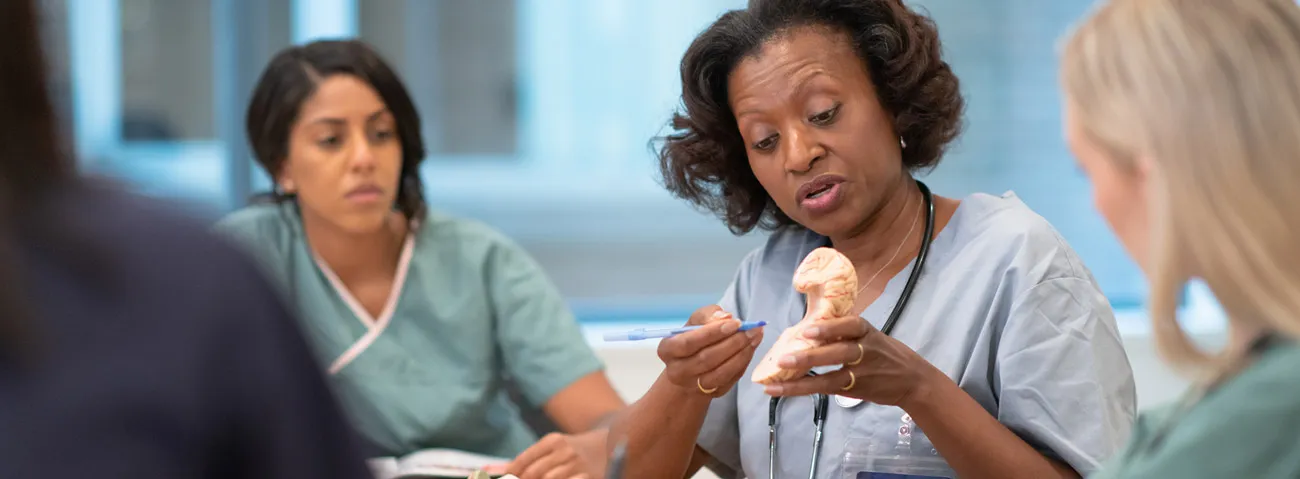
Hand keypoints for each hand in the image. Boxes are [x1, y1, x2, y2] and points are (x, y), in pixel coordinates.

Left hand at [492, 431, 602, 478]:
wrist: (609, 445)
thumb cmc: (573, 450)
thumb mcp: (554, 447)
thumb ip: (529, 459)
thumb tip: (495, 470)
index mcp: (553, 441)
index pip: (525, 459)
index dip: (512, 473)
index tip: (505, 478)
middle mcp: (565, 451)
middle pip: (534, 473)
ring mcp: (576, 465)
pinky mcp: (587, 477)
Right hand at [657, 305, 764, 397]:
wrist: (693, 365)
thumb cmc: (694, 337)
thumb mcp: (696, 321)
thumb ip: (708, 315)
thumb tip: (726, 317)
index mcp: (667, 350)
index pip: (689, 342)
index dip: (713, 332)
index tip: (735, 323)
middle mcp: (677, 371)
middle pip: (706, 359)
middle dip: (732, 343)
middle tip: (751, 330)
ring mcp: (694, 386)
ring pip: (720, 373)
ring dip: (741, 354)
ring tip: (755, 338)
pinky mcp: (712, 394)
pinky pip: (730, 380)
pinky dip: (743, 364)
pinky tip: (751, 349)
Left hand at [759, 316, 941, 406]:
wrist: (913, 380)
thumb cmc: (886, 353)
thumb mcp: (871, 336)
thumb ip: (845, 332)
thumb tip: (807, 329)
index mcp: (867, 331)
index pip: (850, 325)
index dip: (830, 327)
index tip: (808, 328)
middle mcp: (865, 350)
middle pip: (838, 352)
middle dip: (810, 356)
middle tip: (784, 357)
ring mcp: (862, 372)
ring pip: (831, 376)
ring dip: (803, 378)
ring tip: (779, 380)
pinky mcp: (857, 389)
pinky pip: (828, 389)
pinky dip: (806, 388)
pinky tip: (785, 389)